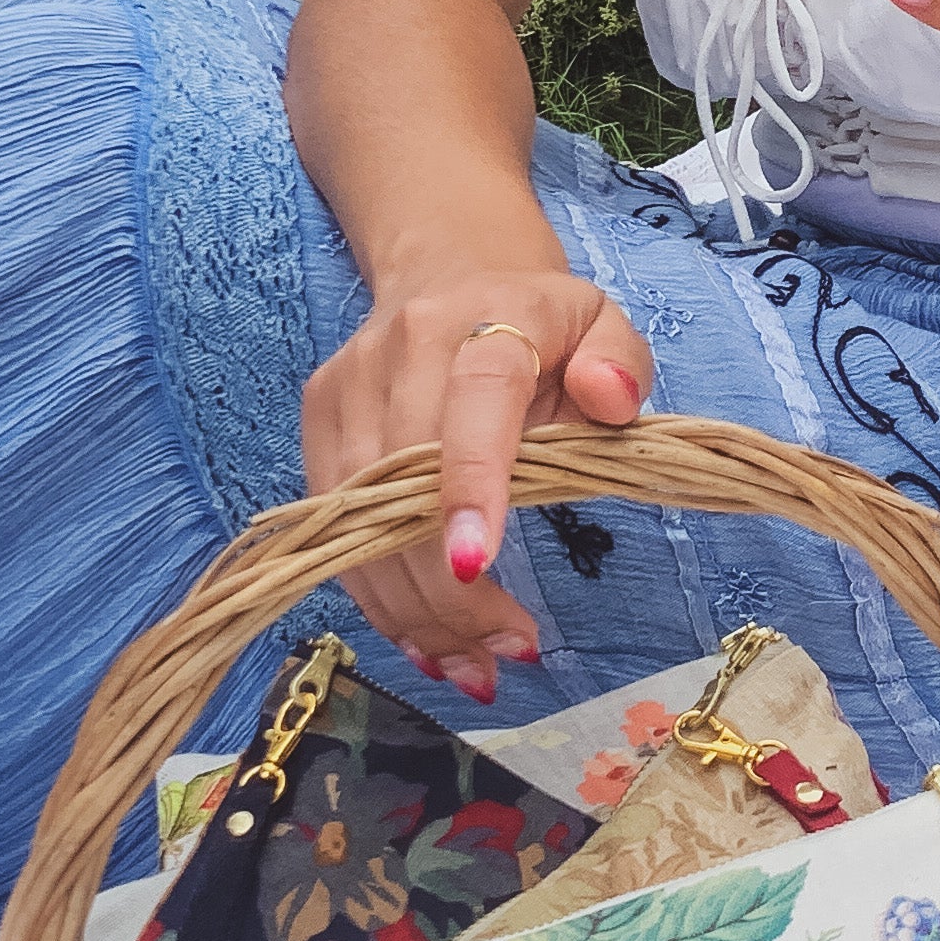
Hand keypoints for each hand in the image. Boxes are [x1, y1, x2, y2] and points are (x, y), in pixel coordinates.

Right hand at [301, 270, 652, 705]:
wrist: (453, 275)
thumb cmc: (542, 324)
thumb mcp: (603, 326)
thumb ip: (620, 365)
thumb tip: (609, 402)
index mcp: (484, 319)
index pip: (474, 397)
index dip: (470, 480)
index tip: (476, 564)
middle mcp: (402, 348)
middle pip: (405, 480)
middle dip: (448, 586)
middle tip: (506, 650)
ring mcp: (349, 386)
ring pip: (361, 519)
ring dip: (414, 609)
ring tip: (474, 666)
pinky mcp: (319, 422)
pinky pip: (338, 529)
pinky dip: (381, 597)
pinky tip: (428, 643)